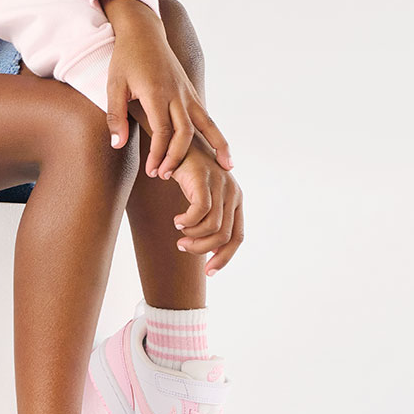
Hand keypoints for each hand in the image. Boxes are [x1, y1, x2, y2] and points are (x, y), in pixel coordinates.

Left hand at [104, 11, 231, 179]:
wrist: (144, 32)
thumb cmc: (125, 59)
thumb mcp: (113, 86)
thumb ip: (116, 116)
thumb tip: (117, 144)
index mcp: (156, 92)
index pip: (163, 130)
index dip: (159, 154)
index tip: (152, 170)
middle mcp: (177, 94)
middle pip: (184, 132)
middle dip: (176, 157)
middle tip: (165, 176)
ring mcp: (187, 93)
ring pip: (205, 124)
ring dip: (215, 147)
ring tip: (224, 171)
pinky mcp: (191, 93)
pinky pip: (208, 118)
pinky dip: (217, 135)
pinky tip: (225, 153)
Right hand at [172, 138, 243, 275]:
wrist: (177, 141)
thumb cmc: (188, 173)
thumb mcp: (202, 198)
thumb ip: (209, 219)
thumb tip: (210, 250)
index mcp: (235, 200)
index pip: (237, 237)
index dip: (224, 258)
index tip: (208, 272)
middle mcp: (233, 193)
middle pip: (224, 236)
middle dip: (202, 249)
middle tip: (183, 247)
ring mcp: (221, 185)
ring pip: (212, 227)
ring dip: (193, 237)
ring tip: (179, 234)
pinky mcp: (204, 179)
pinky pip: (199, 212)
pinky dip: (187, 222)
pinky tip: (177, 220)